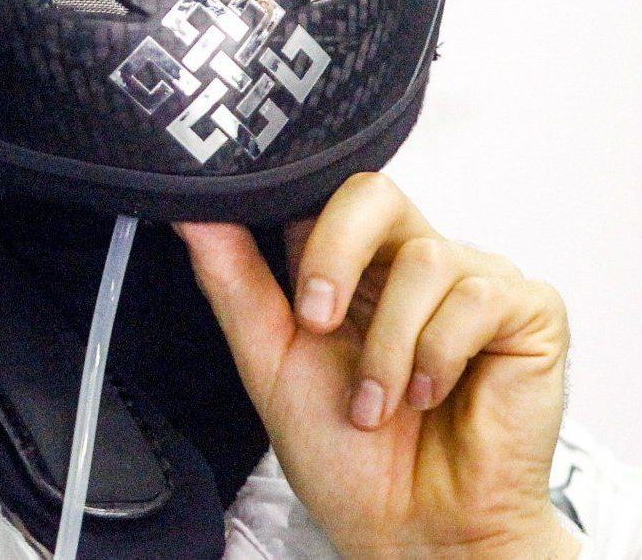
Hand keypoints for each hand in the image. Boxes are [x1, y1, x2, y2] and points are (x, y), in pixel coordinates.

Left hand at [176, 173, 576, 559]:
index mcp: (353, 265)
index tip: (278, 287)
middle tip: (317, 323)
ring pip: (423, 258)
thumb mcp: (270, 359)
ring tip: (379, 403)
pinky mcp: (528, 312)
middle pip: (374, 192)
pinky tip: (432, 395)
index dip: (296, 224)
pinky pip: (478, 296)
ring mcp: (473, 281)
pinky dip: (440, 354)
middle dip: (333, 255)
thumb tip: (192, 213)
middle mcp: (413, 261)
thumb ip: (233, 280)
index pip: (323, 194)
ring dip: (388, 346)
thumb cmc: (347, 454)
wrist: (411, 529)